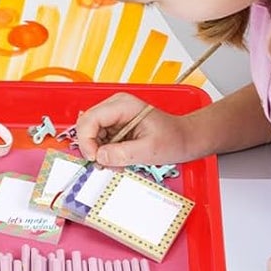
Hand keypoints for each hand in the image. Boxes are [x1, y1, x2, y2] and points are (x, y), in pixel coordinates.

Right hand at [74, 92, 192, 167]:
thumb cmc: (173, 138)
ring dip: (99, 153)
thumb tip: (99, 157)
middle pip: (85, 126)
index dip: (86, 141)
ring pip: (90, 135)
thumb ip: (122, 154)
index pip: (90, 120)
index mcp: (123, 105)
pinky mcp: (114, 126)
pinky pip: (99, 141)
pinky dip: (105, 154)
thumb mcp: (149, 150)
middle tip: (104, 164)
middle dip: (92, 148)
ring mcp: (114, 116)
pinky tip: (119, 160)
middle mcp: (115, 106)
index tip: (94, 159)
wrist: (184, 139)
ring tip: (117, 163)